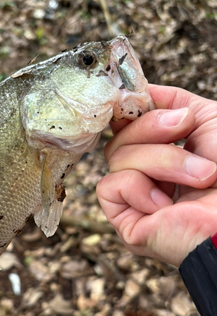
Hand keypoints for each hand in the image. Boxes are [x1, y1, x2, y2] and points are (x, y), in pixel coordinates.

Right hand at [96, 84, 216, 265]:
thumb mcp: (207, 119)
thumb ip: (172, 102)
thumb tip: (138, 92)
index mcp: (161, 157)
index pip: (124, 128)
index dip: (127, 112)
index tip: (138, 100)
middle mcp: (145, 178)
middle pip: (118, 139)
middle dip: (151, 128)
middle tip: (184, 127)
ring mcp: (135, 201)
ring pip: (116, 160)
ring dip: (162, 162)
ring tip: (200, 176)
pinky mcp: (126, 223)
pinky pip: (109, 187)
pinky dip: (139, 188)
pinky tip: (166, 204)